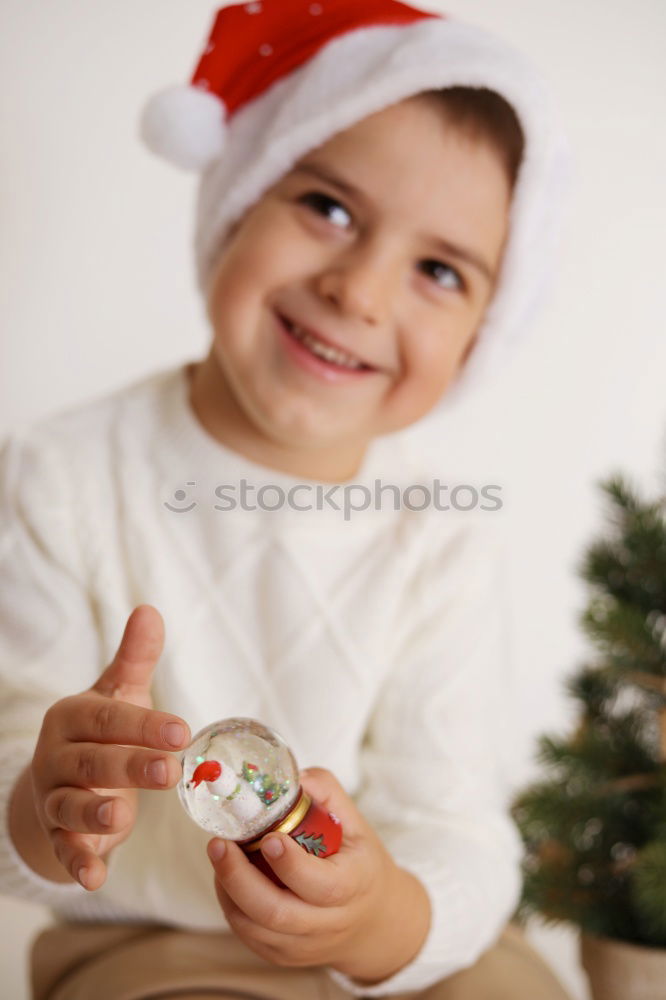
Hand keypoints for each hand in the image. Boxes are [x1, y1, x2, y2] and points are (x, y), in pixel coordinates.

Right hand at [29, 604, 190, 889]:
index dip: (144, 725)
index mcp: (73, 717)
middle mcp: (58, 756)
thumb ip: (134, 658)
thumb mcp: (118, 694)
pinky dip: (78, 863)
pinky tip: (95, 877)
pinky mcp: (59, 834)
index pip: (109, 719)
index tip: (183, 731)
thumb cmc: (101, 730)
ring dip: (95, 814)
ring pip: (72, 806)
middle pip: (94, 762)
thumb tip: (150, 609)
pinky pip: (65, 849)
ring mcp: (56, 797)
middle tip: (171, 770)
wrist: (61, 777)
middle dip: (131, 766)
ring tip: (122, 819)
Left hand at [207, 767, 430, 984]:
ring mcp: (303, 944)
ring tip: (219, 853)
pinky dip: (230, 904)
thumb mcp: (357, 825)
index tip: (268, 838)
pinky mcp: (282, 955)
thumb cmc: (360, 864)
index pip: (319, 885)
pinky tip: (226, 875)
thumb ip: (327, 794)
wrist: (373, 921)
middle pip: (275, 912)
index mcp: (353, 886)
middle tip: (219, 844)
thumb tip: (293, 776)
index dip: (290, 864)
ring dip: (228, 889)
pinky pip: (247, 934)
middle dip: (239, 878)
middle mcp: (328, 922)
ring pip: (254, 927)